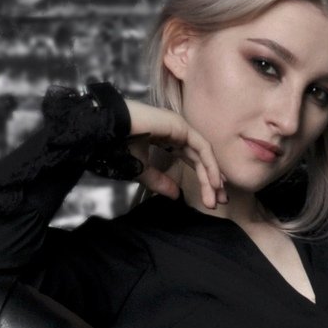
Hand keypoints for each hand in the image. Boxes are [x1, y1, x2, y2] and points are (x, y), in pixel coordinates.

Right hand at [40, 81, 227, 208]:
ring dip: (212, 176)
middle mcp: (177, 132)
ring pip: (203, 154)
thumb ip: (159, 181)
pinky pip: (201, 148)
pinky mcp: (181, 126)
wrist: (107, 130)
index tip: (211, 196)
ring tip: (218, 197)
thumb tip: (176, 195)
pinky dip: (209, 165)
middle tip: (220, 201)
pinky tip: (213, 181)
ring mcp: (180, 127)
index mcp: (168, 138)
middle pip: (201, 158)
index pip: (191, 159)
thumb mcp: (141, 170)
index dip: (203, 177)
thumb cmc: (118, 146)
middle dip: (212, 180)